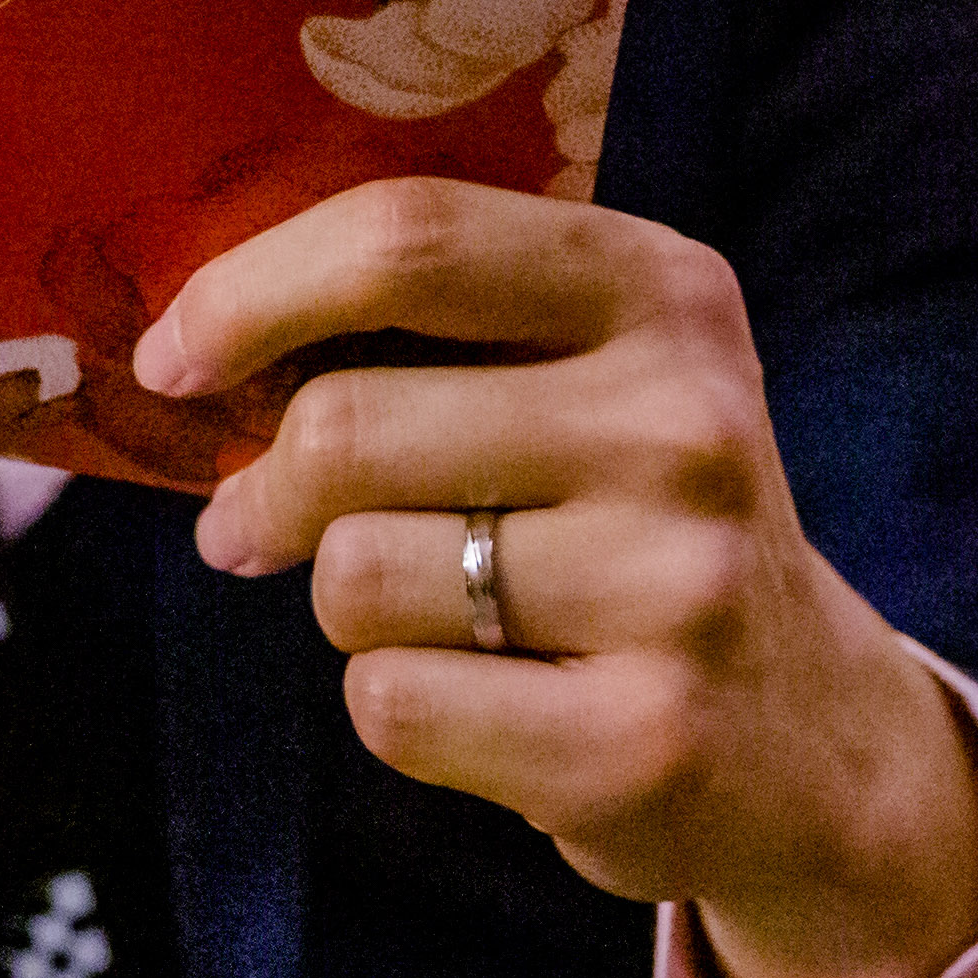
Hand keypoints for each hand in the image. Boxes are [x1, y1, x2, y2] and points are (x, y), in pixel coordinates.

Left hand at [142, 178, 977, 977]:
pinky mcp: (646, 739)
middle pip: (347, 427)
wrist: (806, 738)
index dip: (250, 291)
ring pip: (355, 575)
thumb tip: (188, 341)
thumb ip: (432, 332)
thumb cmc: (630, 531)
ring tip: (433, 618)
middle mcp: (683, 421)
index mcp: (661, 291)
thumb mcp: (590, 381)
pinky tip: (488, 705)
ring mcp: (677, 583)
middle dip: (261, 490)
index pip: (408, 238)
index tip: (170, 357)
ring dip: (344, 606)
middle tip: (251, 525)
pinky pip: (393, 703)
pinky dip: (397, 709)